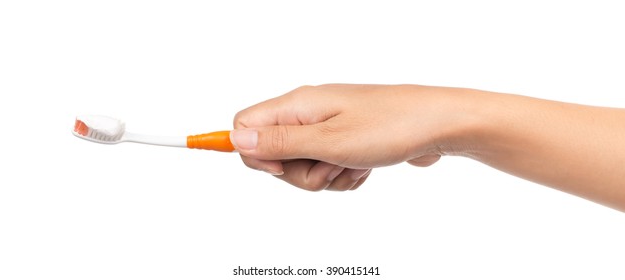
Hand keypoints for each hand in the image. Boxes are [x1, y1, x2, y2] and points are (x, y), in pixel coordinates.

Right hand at [231, 84, 472, 190]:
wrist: (440, 125)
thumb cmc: (389, 127)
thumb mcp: (329, 140)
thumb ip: (279, 142)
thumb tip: (235, 138)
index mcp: (298, 105)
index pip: (245, 126)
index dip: (254, 154)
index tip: (282, 167)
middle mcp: (308, 114)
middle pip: (273, 155)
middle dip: (298, 172)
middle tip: (330, 163)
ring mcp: (327, 129)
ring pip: (302, 168)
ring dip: (326, 176)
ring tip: (354, 163)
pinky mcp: (345, 143)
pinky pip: (327, 171)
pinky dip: (343, 176)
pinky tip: (365, 166)